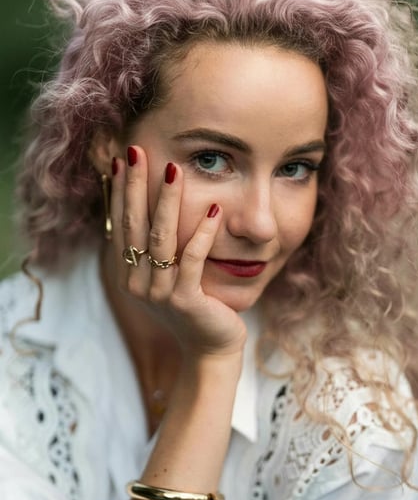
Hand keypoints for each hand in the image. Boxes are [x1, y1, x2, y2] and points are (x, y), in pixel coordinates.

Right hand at [109, 146, 246, 356]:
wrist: (210, 348)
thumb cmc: (193, 307)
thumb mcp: (166, 276)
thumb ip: (155, 248)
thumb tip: (147, 206)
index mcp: (128, 274)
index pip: (120, 224)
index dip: (121, 191)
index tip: (124, 159)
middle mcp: (136, 283)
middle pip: (133, 225)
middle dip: (136, 186)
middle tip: (138, 151)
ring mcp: (159, 293)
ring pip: (161, 238)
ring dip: (168, 201)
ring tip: (175, 170)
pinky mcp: (185, 300)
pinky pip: (192, 260)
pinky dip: (203, 233)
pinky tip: (215, 210)